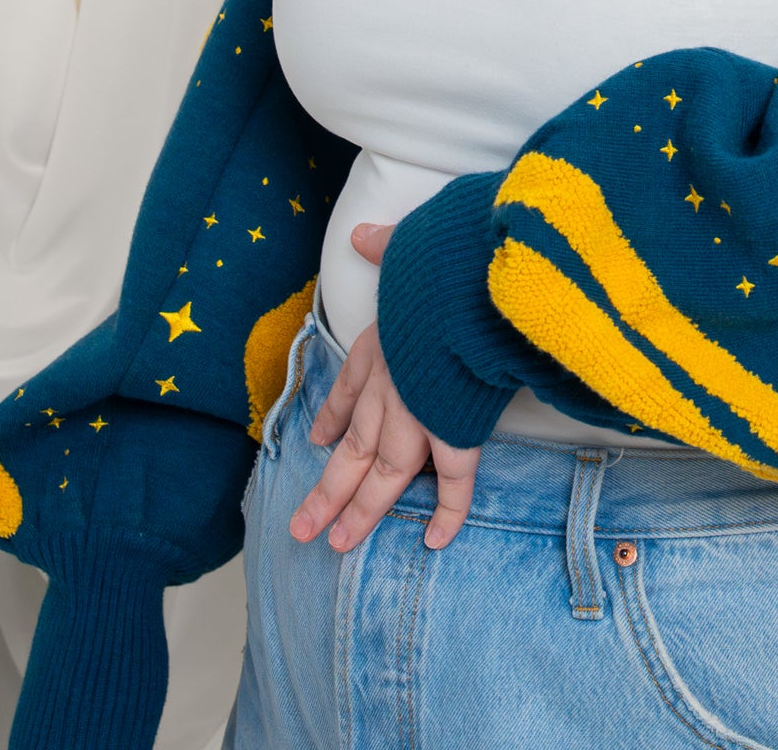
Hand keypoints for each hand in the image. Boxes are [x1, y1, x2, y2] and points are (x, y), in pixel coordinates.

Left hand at [288, 221, 481, 552]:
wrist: (473, 278)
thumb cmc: (442, 260)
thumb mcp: (404, 246)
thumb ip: (384, 245)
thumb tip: (362, 232)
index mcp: (381, 343)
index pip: (349, 392)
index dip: (331, 419)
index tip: (318, 442)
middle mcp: (391, 387)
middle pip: (353, 451)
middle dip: (328, 493)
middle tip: (303, 531)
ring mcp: (420, 411)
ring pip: (384, 474)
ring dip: (362, 512)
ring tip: (339, 545)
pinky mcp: (457, 425)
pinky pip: (454, 480)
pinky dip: (446, 513)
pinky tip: (432, 542)